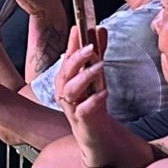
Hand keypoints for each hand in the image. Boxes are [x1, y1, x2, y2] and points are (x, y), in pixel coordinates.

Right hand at [54, 27, 111, 166]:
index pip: (67, 59)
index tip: (77, 28)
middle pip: (65, 74)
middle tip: (91, 48)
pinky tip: (103, 93)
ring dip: (84, 77)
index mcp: (68, 82)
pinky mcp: (83, 123)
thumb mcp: (96, 78)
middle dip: (76, 59)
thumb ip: (97, 54)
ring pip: (70, 92)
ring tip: (99, 66)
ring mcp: (73, 109)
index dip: (71, 44)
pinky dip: (92, 102)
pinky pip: (83, 112)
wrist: (98, 139)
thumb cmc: (93, 108)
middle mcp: (66, 95)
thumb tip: (99, 29)